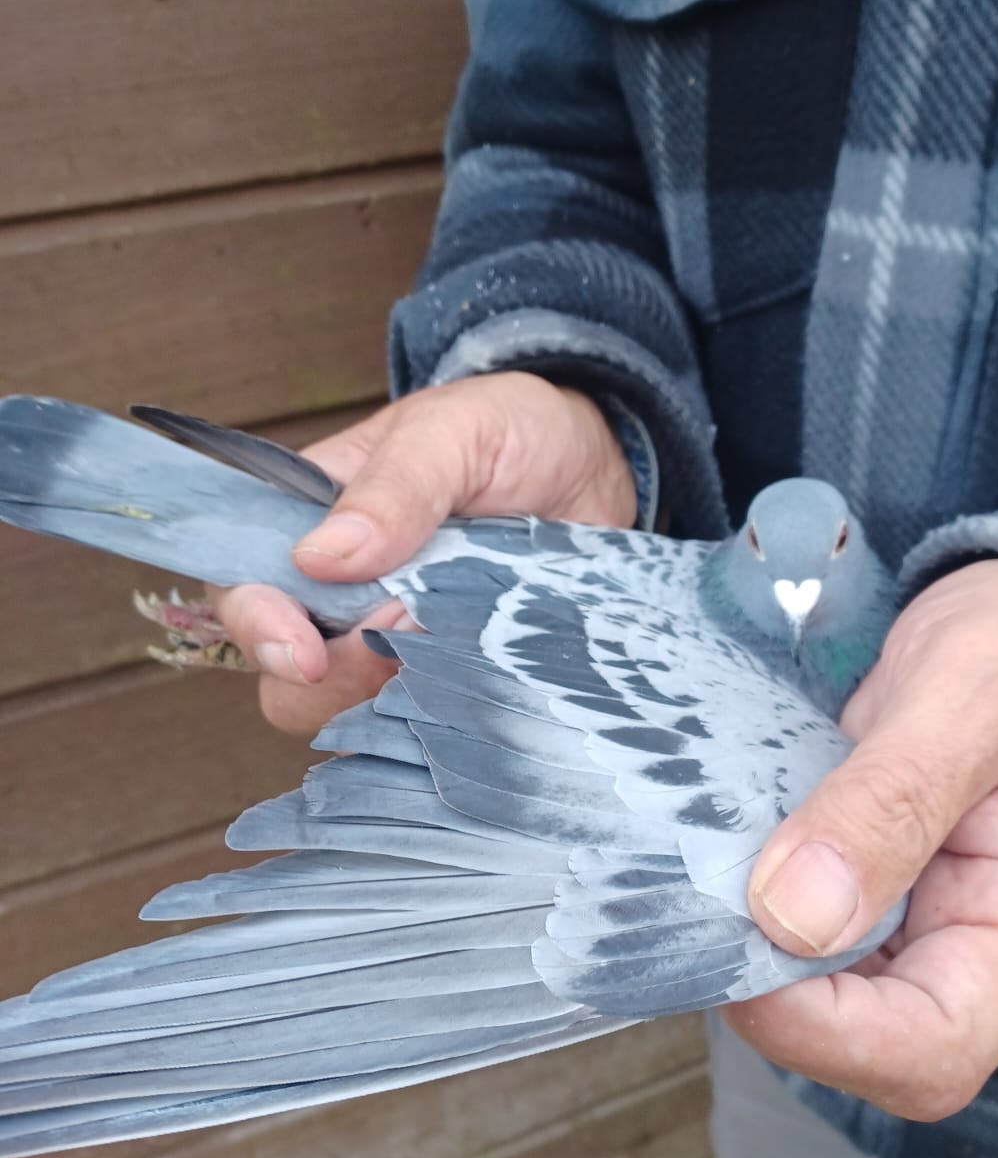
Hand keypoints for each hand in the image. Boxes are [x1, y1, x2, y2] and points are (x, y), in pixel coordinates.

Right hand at [210, 372, 636, 735]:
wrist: (596, 471)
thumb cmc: (511, 434)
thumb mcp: (456, 432)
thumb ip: (396, 485)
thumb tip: (318, 556)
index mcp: (310, 522)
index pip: (243, 586)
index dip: (257, 626)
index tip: (304, 652)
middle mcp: (339, 595)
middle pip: (286, 674)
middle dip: (331, 677)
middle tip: (405, 633)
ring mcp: (395, 644)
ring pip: (352, 711)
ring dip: (394, 695)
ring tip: (456, 640)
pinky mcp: (449, 677)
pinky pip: (425, 725)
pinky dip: (445, 718)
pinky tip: (482, 680)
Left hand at [725, 558, 997, 1121]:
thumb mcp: (968, 695)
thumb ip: (887, 801)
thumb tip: (793, 916)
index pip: (934, 1049)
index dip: (823, 1031)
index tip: (738, 951)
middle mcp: (987, 944)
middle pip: (873, 1042)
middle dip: (775, 994)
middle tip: (700, 906)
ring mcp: (932, 921)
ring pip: (829, 997)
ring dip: (756, 953)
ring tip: (703, 874)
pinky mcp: (884, 890)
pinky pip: (813, 932)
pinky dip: (759, 908)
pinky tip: (723, 858)